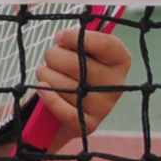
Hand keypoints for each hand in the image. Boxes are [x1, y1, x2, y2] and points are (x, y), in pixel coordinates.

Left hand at [32, 24, 131, 143]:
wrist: (63, 110)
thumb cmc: (71, 71)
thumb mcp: (78, 52)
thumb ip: (77, 40)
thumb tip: (64, 35)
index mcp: (119, 61)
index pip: (106, 45)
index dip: (77, 38)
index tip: (59, 36)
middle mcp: (116, 84)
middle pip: (77, 64)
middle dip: (53, 56)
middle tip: (49, 57)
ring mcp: (104, 107)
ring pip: (65, 84)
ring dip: (46, 75)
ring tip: (45, 73)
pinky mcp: (88, 124)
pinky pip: (64, 109)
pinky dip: (49, 97)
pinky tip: (41, 87)